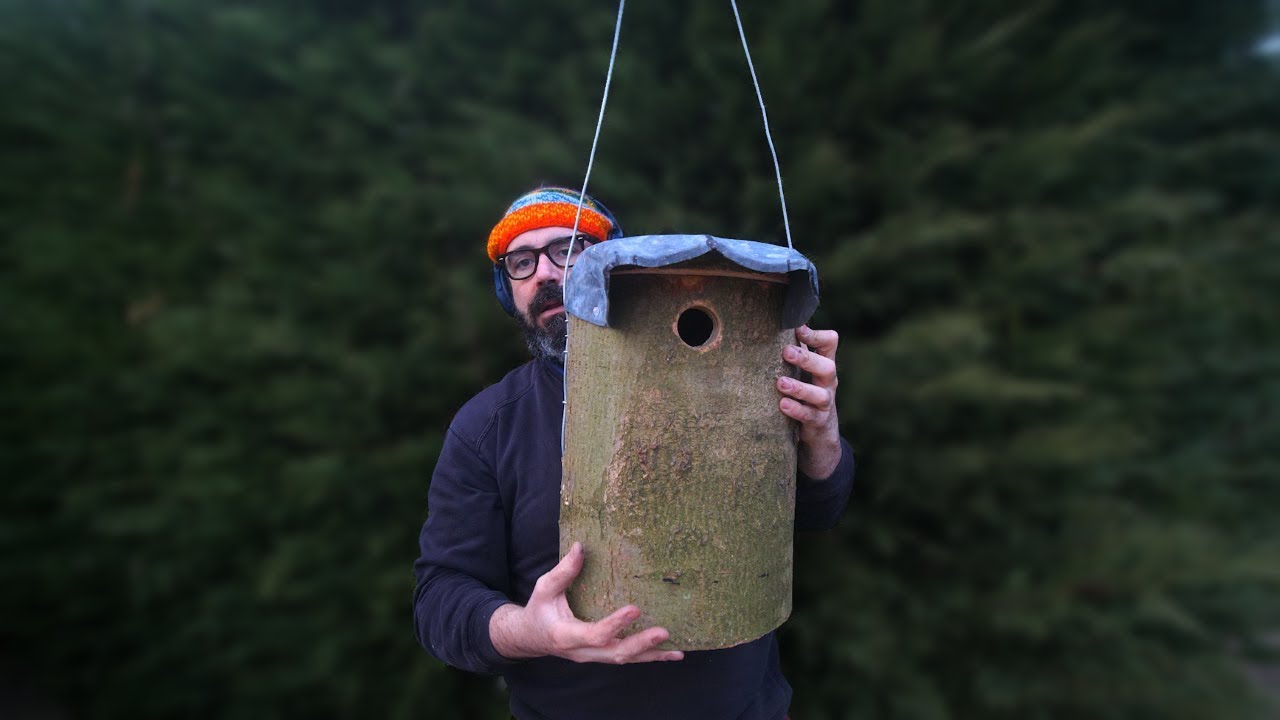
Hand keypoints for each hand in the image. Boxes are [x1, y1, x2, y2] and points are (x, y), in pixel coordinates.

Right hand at [489, 542, 684, 664]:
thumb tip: (580, 546)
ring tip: (675, 651)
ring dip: (651, 655)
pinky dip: (649, 657)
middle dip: (641, 644)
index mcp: (566, 635)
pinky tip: (671, 654)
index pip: (595, 633)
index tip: (635, 608)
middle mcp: (582, 651)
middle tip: (664, 632)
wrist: (530, 638)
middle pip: (615, 653)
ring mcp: (593, 656)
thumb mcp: (544, 589)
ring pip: (624, 659)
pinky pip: (627, 658)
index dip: (615, 624)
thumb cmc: (538, 610)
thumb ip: (563, 572)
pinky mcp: (602, 655)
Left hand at [777, 324, 841, 478]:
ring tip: (780, 383)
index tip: (797, 328)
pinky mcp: (818, 423)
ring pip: (820, 395)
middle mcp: (827, 383)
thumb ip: (795, 350)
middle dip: (806, 358)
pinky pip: (809, 416)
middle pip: (827, 366)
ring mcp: (824, 404)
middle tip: (786, 352)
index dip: (816, 335)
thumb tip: (774, 322)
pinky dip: (797, 410)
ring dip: (800, 388)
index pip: (830, 343)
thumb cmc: (806, 394)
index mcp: (824, 364)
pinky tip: (783, 405)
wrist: (820, 435)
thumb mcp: (803, 371)